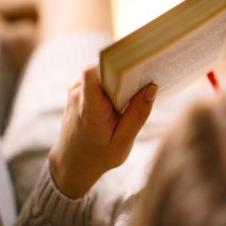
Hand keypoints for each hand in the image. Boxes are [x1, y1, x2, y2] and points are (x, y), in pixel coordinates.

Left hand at [48, 64, 157, 197]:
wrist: (73, 163)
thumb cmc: (99, 155)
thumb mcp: (123, 142)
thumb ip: (138, 115)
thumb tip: (152, 88)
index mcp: (89, 108)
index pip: (93, 73)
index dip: (114, 62)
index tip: (136, 62)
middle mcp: (79, 94)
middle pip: (104, 69)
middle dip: (128, 71)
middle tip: (149, 76)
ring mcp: (77, 90)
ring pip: (104, 72)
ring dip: (122, 79)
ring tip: (140, 89)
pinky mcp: (80, 90)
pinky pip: (101, 78)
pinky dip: (115, 84)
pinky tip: (128, 96)